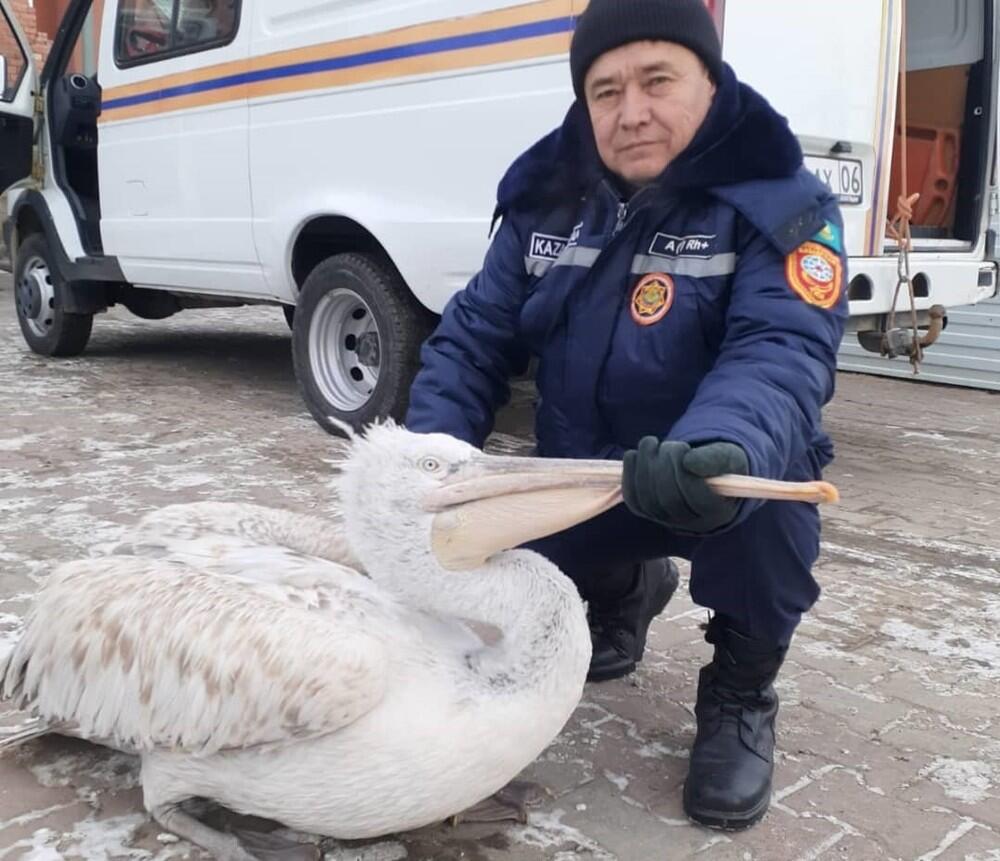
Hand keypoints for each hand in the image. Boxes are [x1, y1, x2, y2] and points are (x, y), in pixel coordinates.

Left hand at [622, 438, 749, 533]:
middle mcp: (689, 523)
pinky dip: (629, 472)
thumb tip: (688, 462)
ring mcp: (665, 519)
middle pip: (669, 500)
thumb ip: (714, 458)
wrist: (701, 473)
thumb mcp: (727, 456)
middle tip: (671, 444)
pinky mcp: (645, 511)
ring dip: (645, 464)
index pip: (698, 499)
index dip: (687, 473)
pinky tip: (636, 453)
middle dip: (665, 465)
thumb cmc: (719, 464)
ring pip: (647, 498)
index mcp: (716, 511)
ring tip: (653, 443)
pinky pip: (632, 497)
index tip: (686, 450)